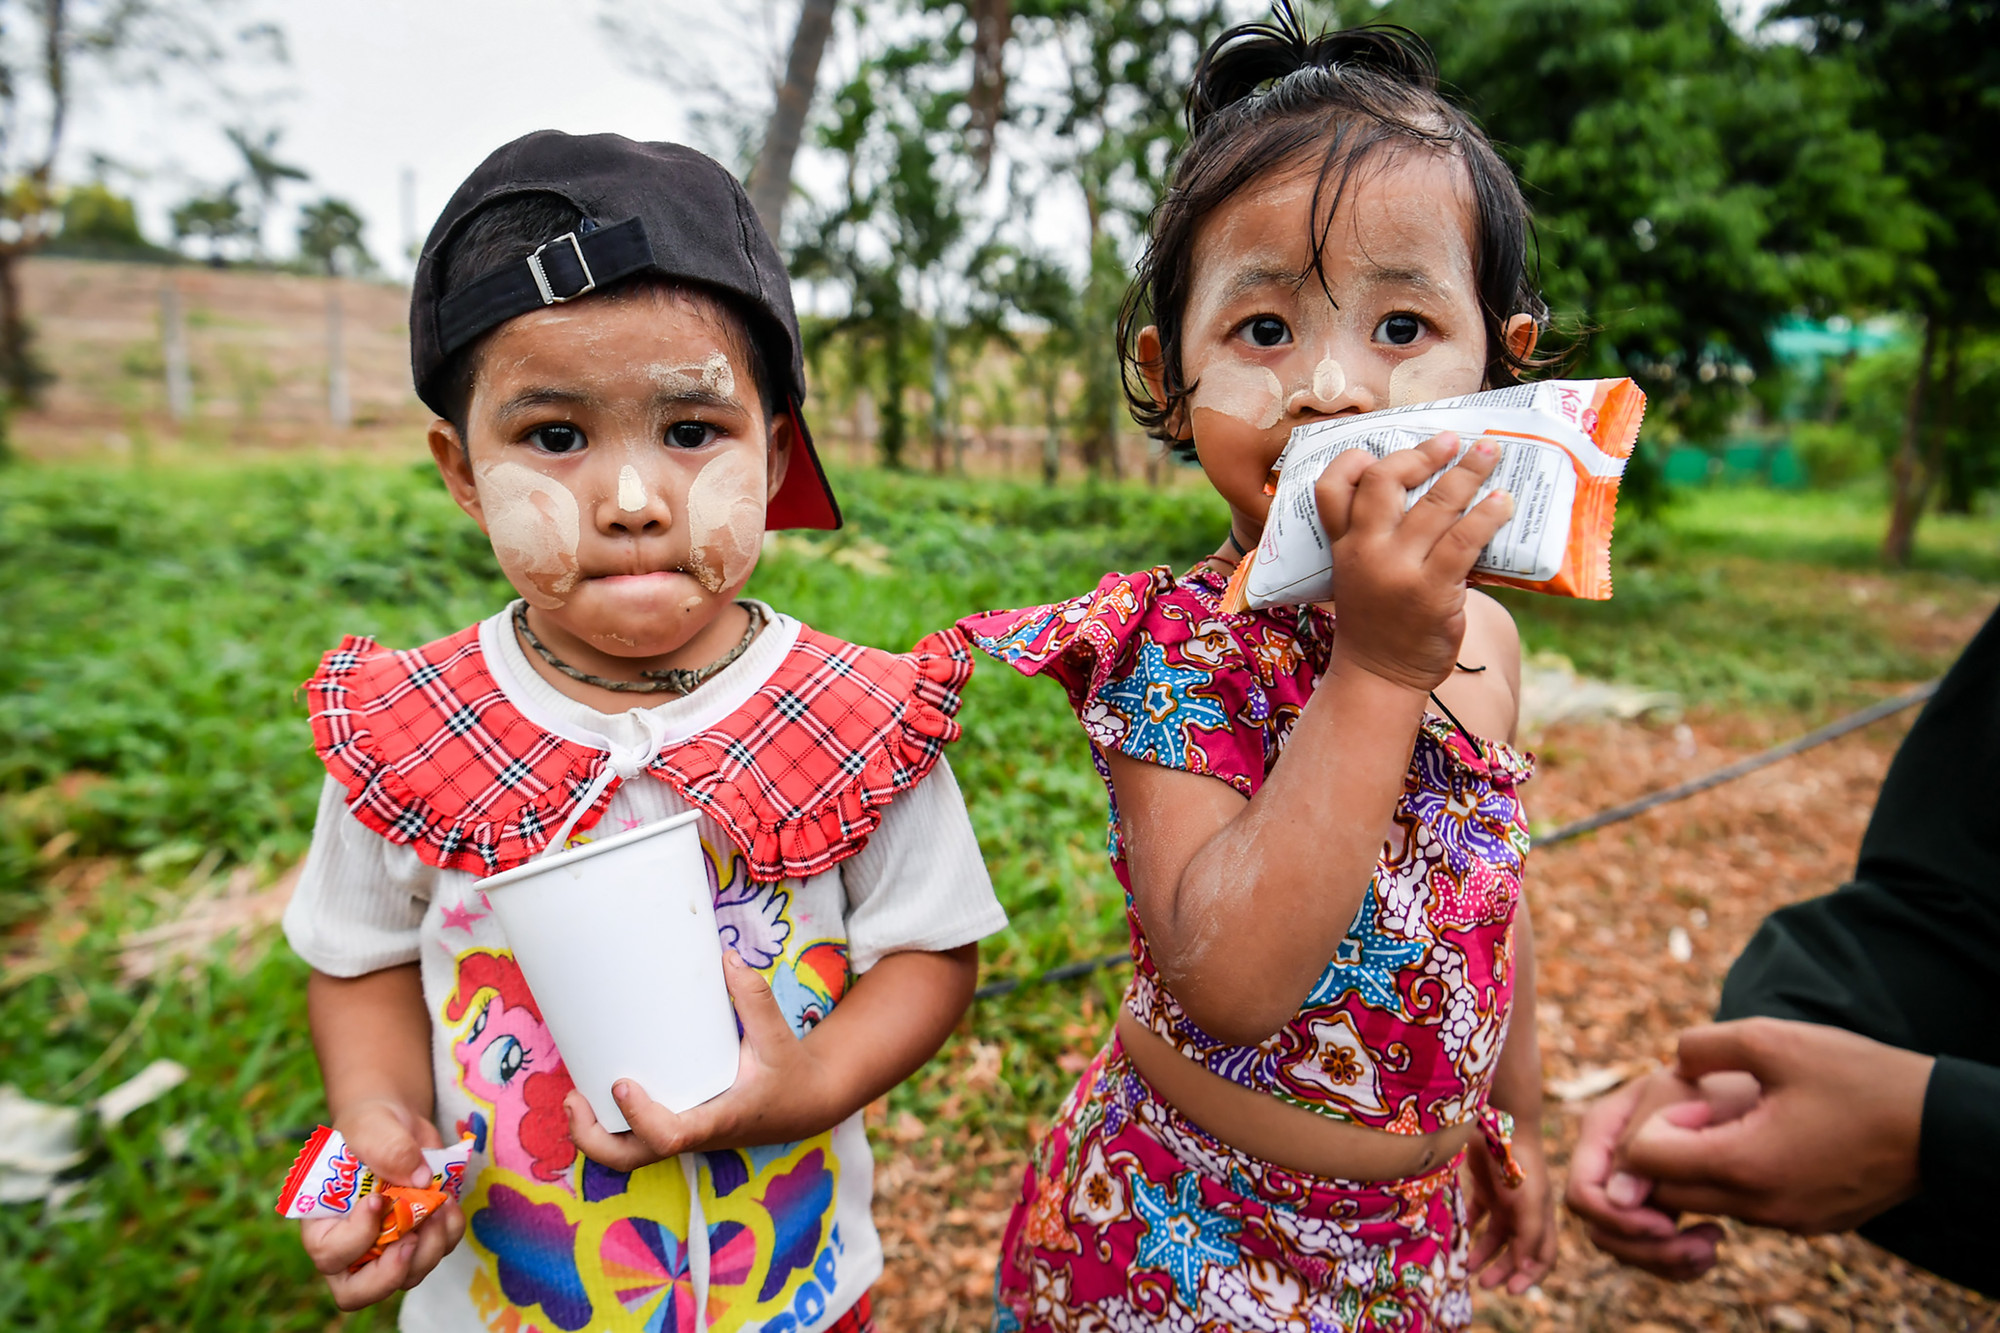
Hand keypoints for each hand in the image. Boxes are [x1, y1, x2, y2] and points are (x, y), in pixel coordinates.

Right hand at [299, 1099, 465, 1309]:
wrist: (398, 1124)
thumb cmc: (371, 1126)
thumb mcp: (372, 1125)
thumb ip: (387, 1147)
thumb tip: (421, 1180)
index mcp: (323, 1223)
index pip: (329, 1256)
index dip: (354, 1239)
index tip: (377, 1201)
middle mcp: (351, 1247)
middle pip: (359, 1292)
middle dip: (391, 1272)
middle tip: (413, 1237)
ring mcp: (386, 1249)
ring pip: (406, 1278)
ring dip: (430, 1248)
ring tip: (440, 1206)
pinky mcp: (419, 1240)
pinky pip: (437, 1254)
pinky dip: (450, 1234)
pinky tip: (451, 1204)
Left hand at [565, 951, 836, 1169]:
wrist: (806, 1105)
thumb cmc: (790, 1074)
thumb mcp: (779, 1037)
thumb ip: (755, 999)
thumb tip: (727, 959)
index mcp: (719, 1120)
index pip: (672, 1136)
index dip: (641, 1117)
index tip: (622, 1084)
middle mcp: (695, 1135)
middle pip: (634, 1158)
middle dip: (594, 1139)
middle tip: (574, 1098)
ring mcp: (683, 1135)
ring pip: (629, 1155)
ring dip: (594, 1135)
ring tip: (573, 1097)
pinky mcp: (679, 1126)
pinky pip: (636, 1140)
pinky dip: (609, 1127)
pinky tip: (594, 1094)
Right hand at [1314, 432, 1513, 693]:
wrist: (1379, 677)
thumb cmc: (1377, 623)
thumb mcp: (1359, 575)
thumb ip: (1381, 539)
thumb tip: (1436, 495)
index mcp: (1342, 546)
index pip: (1331, 488)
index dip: (1352, 461)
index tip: (1380, 451)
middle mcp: (1365, 551)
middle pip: (1384, 481)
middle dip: (1421, 453)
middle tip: (1451, 441)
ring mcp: (1398, 570)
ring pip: (1434, 504)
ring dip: (1467, 472)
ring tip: (1489, 452)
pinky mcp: (1432, 591)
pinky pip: (1464, 540)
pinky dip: (1487, 515)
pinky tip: (1503, 502)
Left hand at [1464, 1130, 1556, 1293]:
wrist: (1499, 1121)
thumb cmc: (1520, 1163)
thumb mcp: (1530, 1202)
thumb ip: (1530, 1235)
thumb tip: (1526, 1269)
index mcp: (1541, 1217)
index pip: (1542, 1256)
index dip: (1530, 1276)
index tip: (1511, 1291)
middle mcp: (1524, 1211)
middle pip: (1515, 1250)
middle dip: (1502, 1269)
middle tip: (1483, 1283)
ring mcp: (1503, 1199)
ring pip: (1493, 1235)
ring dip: (1481, 1253)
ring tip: (1465, 1266)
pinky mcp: (1483, 1187)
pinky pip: (1474, 1214)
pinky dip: (1467, 1227)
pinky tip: (1455, 1237)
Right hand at [1565, 1071, 1722, 1279]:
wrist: (1765, 1094)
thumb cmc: (1723, 1088)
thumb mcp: (1681, 1100)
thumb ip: (1643, 1143)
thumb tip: (1619, 1198)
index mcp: (1603, 1129)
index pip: (1583, 1192)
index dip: (1617, 1218)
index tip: (1670, 1225)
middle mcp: (1611, 1160)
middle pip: (1600, 1228)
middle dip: (1646, 1249)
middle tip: (1700, 1248)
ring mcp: (1634, 1186)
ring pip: (1625, 1247)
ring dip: (1666, 1259)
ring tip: (1712, 1248)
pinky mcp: (1660, 1205)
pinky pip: (1653, 1252)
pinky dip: (1680, 1262)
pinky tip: (1714, 1243)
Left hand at [1627, 1018, 1931, 1233]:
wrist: (1941, 1124)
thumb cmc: (1858, 1077)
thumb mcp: (1774, 1039)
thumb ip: (1705, 1044)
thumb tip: (1672, 1061)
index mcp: (1743, 1164)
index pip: (1646, 1159)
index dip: (1656, 1121)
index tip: (1697, 1096)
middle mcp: (1760, 1206)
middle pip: (1669, 1191)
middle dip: (1668, 1149)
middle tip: (1705, 1108)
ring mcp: (1788, 1221)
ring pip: (1709, 1202)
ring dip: (1704, 1164)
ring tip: (1739, 1119)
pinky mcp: (1811, 1222)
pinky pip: (1751, 1208)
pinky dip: (1741, 1179)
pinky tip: (1773, 1139)